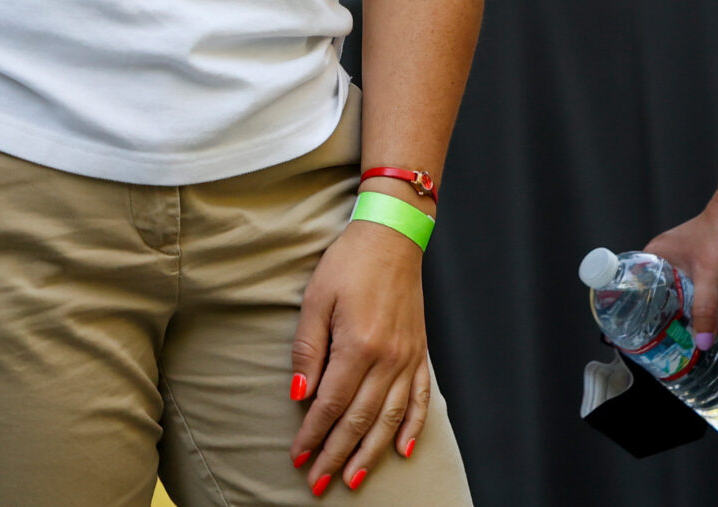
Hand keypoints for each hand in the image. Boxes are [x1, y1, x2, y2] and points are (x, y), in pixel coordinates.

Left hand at [289, 203, 433, 494]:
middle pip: (359, 419)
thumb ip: (308, 349)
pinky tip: (403, 449)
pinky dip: (413, 427)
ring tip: (354, 477)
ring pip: (390, 418)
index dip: (312, 435)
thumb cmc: (349, 263)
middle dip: (336, 455)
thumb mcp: (316, 300)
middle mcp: (387, 358)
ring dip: (371, 452)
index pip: (330, 404)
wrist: (392, 235)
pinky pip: (420, 398)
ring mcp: (407, 357)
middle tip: (318, 482)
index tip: (297, 457)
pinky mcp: (419, 352)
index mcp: (358, 345)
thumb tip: (300, 394)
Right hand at [643, 191, 717, 348]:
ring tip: (666, 340)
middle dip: (649, 318)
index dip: (627, 310)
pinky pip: (683, 294)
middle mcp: (663, 260)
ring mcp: (679, 265)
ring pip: (667, 295)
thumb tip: (702, 342)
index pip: (631, 286)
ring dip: (668, 314)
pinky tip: (687, 324)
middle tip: (649, 344)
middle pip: (648, 294)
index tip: (628, 332)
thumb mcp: (711, 275)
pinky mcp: (696, 270)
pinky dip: (684, 308)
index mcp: (655, 255)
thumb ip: (704, 309)